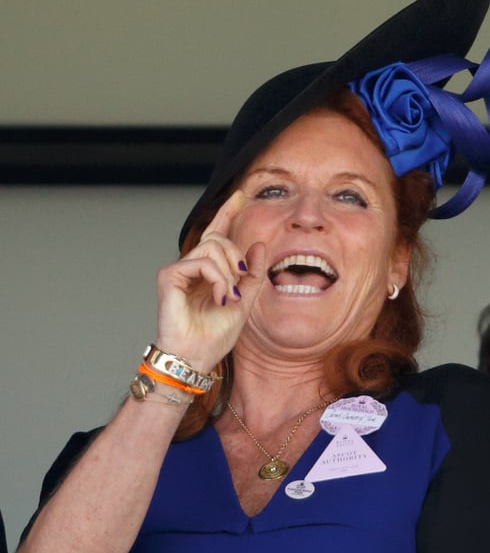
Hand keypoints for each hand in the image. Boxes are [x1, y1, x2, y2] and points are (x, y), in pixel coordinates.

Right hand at [155, 191, 266, 369]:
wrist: (197, 357)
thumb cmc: (214, 336)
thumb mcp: (244, 301)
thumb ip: (251, 274)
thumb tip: (258, 245)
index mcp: (208, 271)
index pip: (216, 235)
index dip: (228, 213)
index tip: (241, 195)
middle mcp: (191, 267)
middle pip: (218, 238)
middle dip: (237, 258)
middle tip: (239, 285)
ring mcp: (177, 270)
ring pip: (212, 247)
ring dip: (229, 272)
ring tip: (228, 296)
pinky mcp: (169, 275)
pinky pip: (202, 261)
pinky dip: (218, 278)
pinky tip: (220, 297)